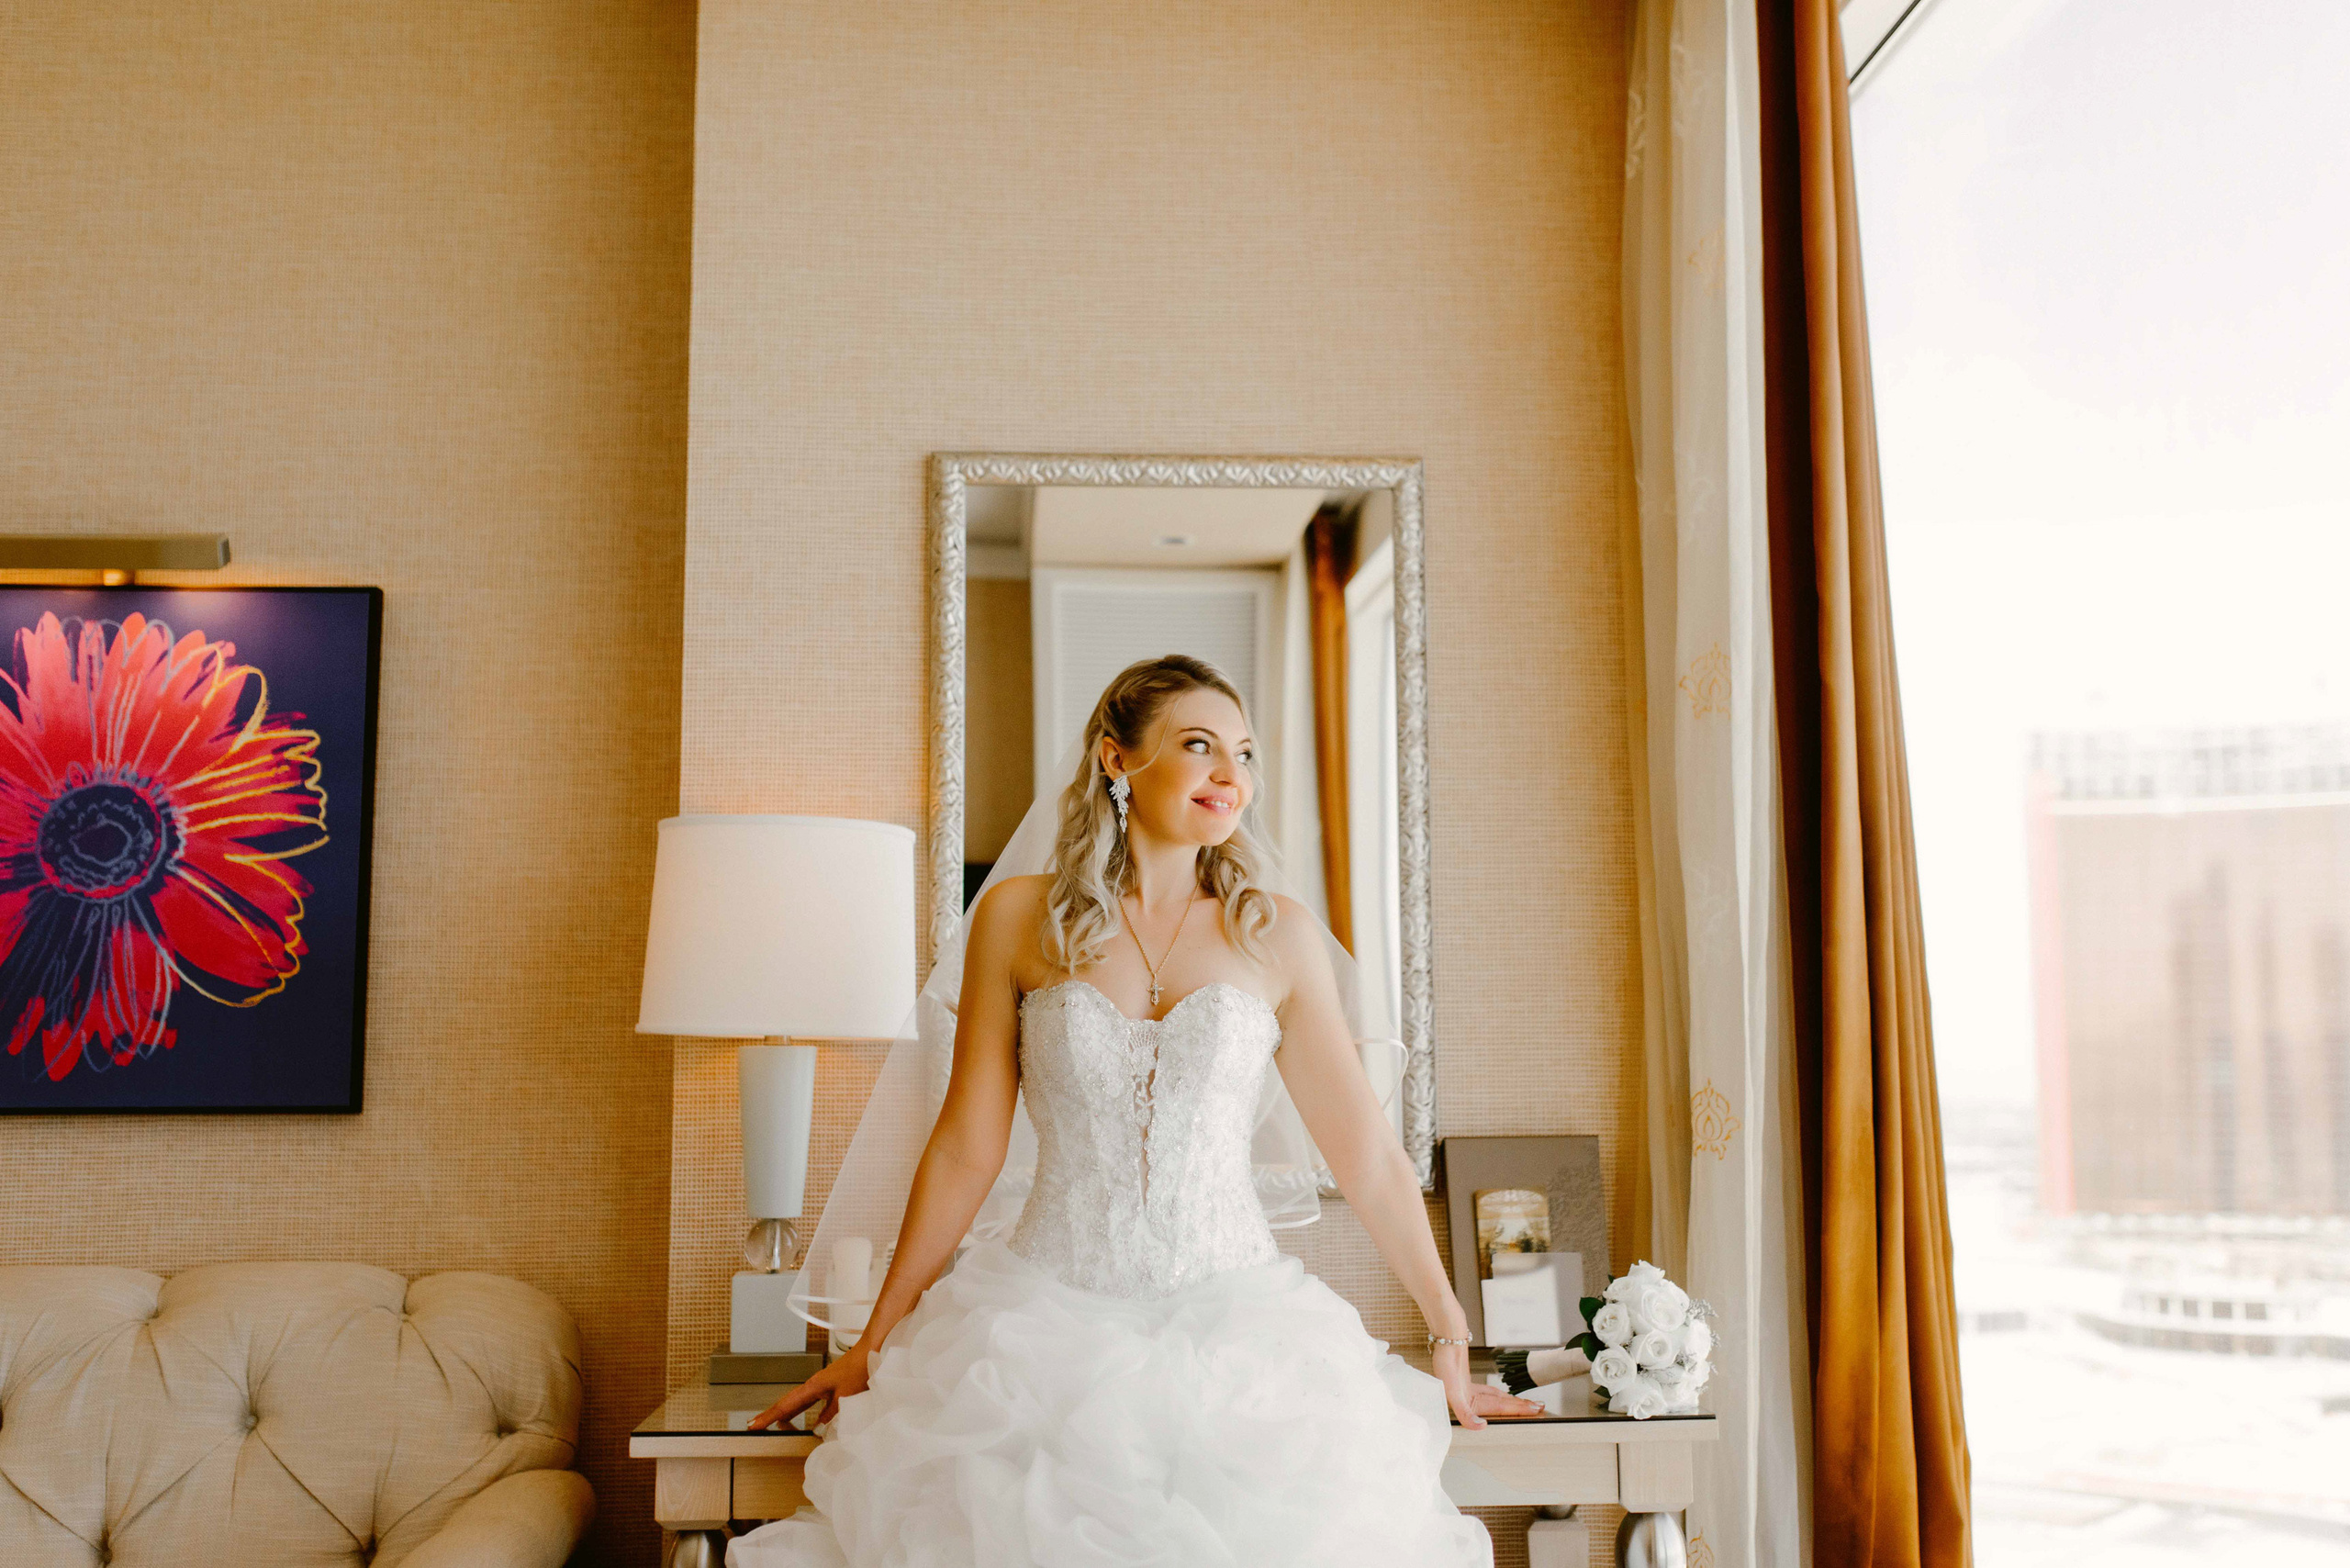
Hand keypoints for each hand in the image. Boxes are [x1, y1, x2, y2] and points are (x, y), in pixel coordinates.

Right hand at [748, 1343, 869, 1431]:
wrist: (872, 1350)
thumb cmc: (859, 1369)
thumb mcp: (845, 1397)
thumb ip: (831, 1414)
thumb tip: (817, 1429)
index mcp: (813, 1387)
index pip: (786, 1405)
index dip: (769, 1416)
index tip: (753, 1425)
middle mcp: (813, 1386)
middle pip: (786, 1402)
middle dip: (770, 1414)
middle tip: (753, 1425)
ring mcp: (821, 1386)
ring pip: (797, 1402)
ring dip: (784, 1413)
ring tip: (772, 1423)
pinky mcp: (830, 1387)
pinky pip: (810, 1402)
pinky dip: (802, 1411)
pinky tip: (805, 1418)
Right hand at [1432, 1342, 1546, 1428]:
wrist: (1443, 1341)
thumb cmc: (1445, 1364)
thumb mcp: (1452, 1392)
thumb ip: (1465, 1414)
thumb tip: (1481, 1427)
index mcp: (1470, 1405)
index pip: (1501, 1409)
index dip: (1519, 1409)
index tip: (1535, 1410)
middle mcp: (1471, 1401)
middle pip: (1501, 1406)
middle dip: (1520, 1408)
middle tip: (1538, 1408)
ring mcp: (1469, 1393)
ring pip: (1497, 1400)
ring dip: (1511, 1403)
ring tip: (1526, 1406)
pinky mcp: (1467, 1384)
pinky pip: (1489, 1393)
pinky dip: (1499, 1395)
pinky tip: (1503, 1396)